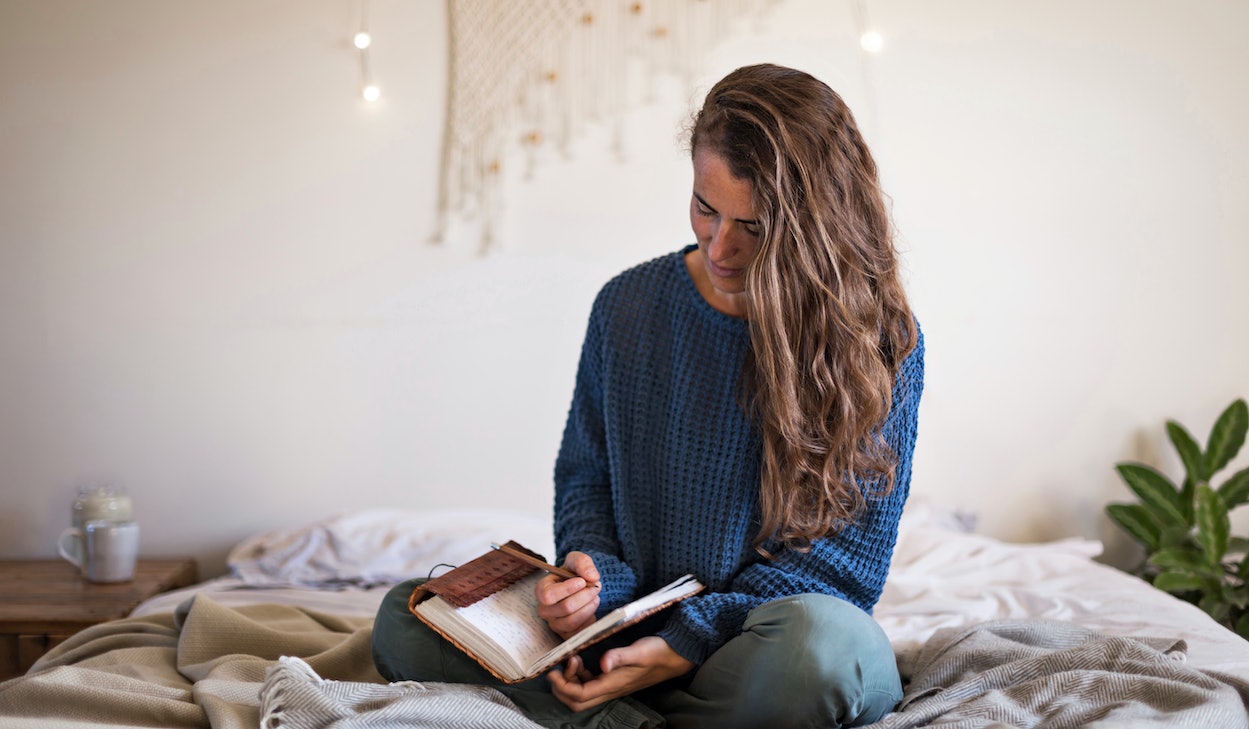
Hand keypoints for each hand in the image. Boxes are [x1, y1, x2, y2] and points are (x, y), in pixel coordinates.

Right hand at [535, 551, 600, 638]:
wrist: (580, 586)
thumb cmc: (573, 574)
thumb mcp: (576, 561)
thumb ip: (583, 563)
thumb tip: (592, 577)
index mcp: (542, 590)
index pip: (548, 595)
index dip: (567, 589)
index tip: (582, 581)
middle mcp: (545, 609)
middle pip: (565, 608)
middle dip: (585, 596)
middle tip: (596, 587)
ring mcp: (554, 624)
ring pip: (572, 621)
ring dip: (589, 607)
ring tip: (595, 597)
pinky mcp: (566, 634)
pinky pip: (579, 631)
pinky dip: (589, 620)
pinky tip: (592, 608)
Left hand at [548, 636, 694, 711]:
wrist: (675, 655)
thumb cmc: (658, 652)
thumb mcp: (639, 651)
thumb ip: (620, 656)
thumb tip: (603, 663)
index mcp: (613, 684)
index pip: (579, 695)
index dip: (562, 686)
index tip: (552, 670)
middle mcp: (610, 689)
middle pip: (577, 701)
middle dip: (562, 688)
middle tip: (559, 667)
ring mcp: (612, 686)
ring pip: (582, 694)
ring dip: (570, 681)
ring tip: (572, 659)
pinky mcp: (614, 680)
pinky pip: (590, 685)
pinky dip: (579, 676)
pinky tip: (581, 660)